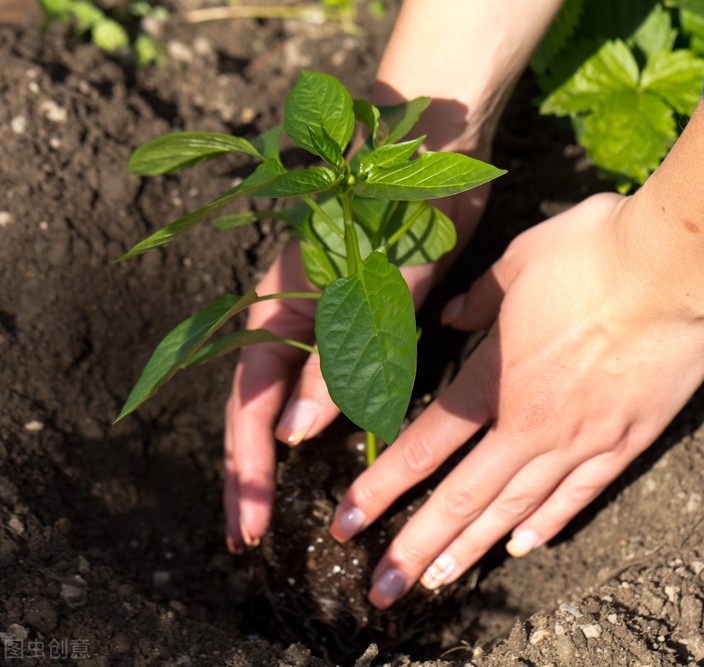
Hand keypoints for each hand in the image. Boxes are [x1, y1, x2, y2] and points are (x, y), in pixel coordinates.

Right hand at [223, 190, 484, 553]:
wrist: (431, 152)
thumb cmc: (401, 207)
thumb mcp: (374, 288)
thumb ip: (336, 359)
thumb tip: (291, 434)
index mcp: (280, 308)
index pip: (248, 401)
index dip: (247, 466)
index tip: (249, 521)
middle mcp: (288, 316)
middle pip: (254, 406)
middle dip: (249, 470)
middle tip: (246, 532)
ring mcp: (316, 316)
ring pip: (286, 395)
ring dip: (279, 451)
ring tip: (275, 503)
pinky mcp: (351, 314)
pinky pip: (325, 376)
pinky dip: (321, 416)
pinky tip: (326, 448)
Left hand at [327, 193, 703, 607]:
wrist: (679, 266)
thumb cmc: (594, 252)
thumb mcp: (518, 261)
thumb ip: (478, 298)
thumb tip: (450, 317)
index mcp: (496, 376)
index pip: (424, 445)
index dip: (381, 487)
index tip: (347, 521)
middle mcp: (532, 422)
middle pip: (464, 496)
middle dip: (416, 545)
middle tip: (381, 589)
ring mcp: (582, 438)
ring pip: (517, 507)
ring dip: (474, 547)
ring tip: (440, 581)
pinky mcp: (628, 441)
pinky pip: (580, 495)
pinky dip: (548, 523)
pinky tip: (523, 547)